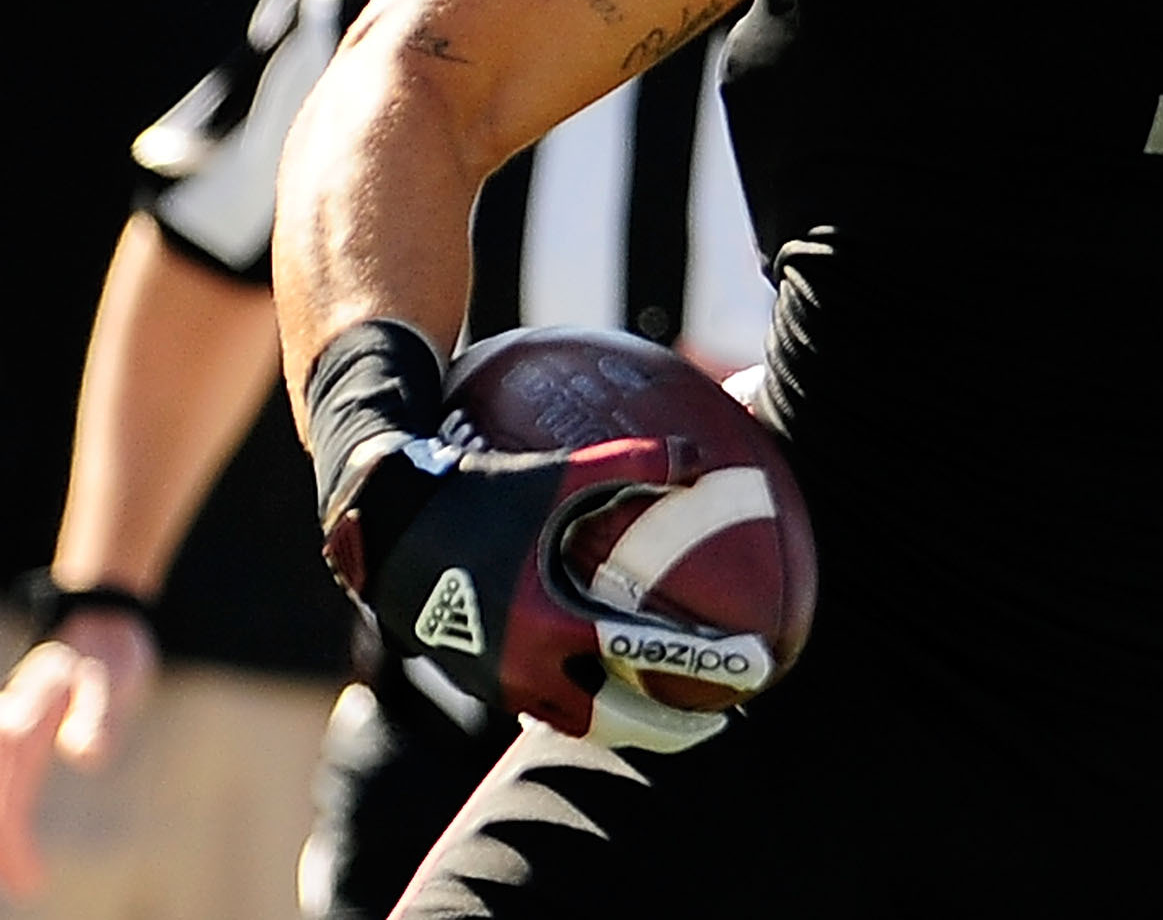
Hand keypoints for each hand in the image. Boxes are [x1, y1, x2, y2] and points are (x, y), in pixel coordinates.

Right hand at [0, 609, 157, 897]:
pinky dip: (9, 833)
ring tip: (26, 881)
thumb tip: (86, 757)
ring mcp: (5, 740)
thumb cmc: (107, 654)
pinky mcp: (14, 751)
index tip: (22, 860)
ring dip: (3, 841)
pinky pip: (6, 797)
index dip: (6, 822)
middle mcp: (4, 730)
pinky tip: (27, 867)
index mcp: (23, 716)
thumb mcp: (113, 676)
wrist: (98, 628)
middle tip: (26, 882)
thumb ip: (101, 716)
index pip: (3, 770)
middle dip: (1, 839)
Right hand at [327, 435, 770, 754]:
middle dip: (672, 728)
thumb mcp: (560, 470)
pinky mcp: (481, 680)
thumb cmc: (481, 490)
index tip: (755, 667)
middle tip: (721, 719)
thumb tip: (703, 456)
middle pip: (615, 722)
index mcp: (550, 619)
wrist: (386, 523)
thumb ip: (636, 462)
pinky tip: (614, 691)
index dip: (704, 663)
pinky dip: (586, 709)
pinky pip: (546, 710)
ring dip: (629, 727)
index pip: (643, 655)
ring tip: (675, 718)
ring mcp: (498, 681)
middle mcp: (524, 665)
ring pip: (577, 725)